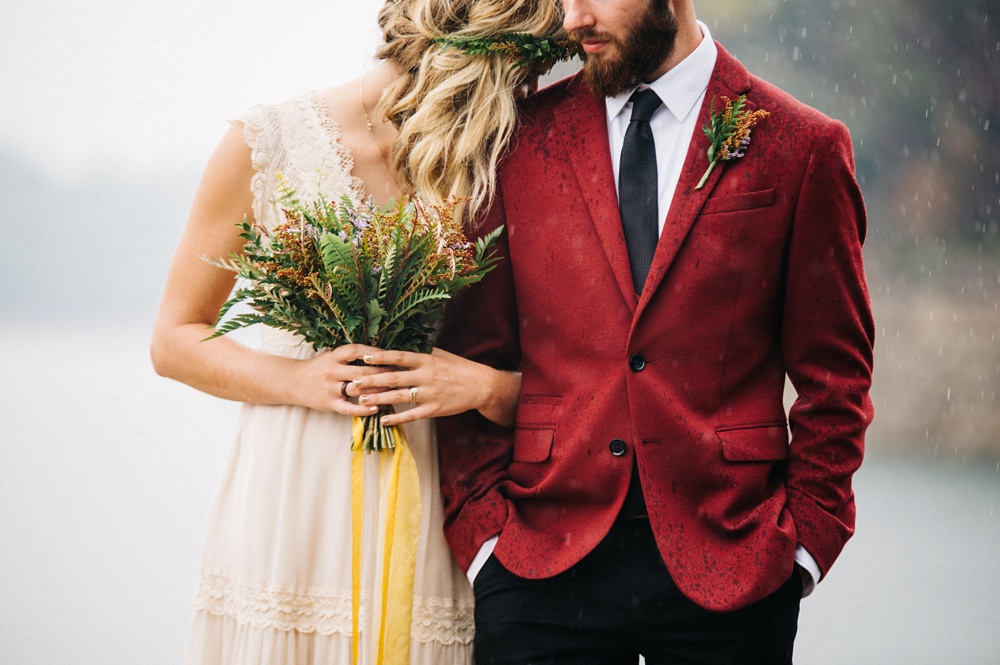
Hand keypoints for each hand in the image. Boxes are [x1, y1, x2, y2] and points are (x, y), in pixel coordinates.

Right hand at [289, 344, 393, 416]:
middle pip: (362, 372)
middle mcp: (332, 371)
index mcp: (333, 356)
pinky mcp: (329, 404)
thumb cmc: (318, 367)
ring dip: (377, 391)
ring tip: (393, 391)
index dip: (375, 353)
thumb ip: (349, 355)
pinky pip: (349, 408)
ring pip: (358, 390)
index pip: (357, 351)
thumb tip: (378, 352)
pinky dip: (363, 409)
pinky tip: (376, 408)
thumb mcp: (330, 355)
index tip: (391, 355)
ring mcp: (330, 388)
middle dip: (382, 374)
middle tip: (399, 375)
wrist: (293, 382)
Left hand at [349, 347, 519, 426]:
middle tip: (353, 382)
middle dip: (372, 380)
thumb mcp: (442, 355)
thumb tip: (402, 343)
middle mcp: (426, 376)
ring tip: (361, 400)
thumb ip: (422, 351)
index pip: (399, 357)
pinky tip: (383, 420)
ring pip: (399, 397)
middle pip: (394, 378)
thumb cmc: (459, 368)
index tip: (364, 357)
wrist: (481, 386)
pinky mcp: (434, 410)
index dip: (381, 357)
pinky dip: (397, 418)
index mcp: (427, 360)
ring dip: (379, 399)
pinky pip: (412, 415)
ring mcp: (430, 394)